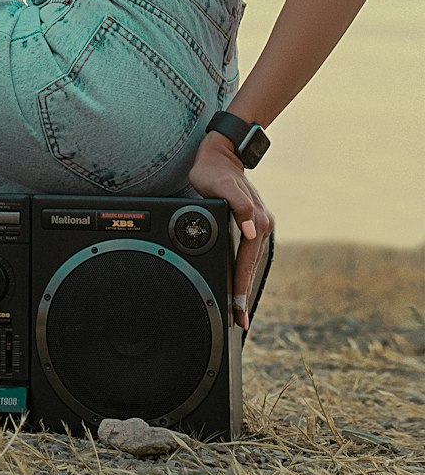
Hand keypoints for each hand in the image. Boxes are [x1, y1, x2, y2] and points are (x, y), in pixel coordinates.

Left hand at [188, 130, 273, 329]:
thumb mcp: (222, 185)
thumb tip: (250, 230)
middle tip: (238, 321)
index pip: (247, 263)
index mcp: (256, 222)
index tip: (239, 312)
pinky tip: (238, 283)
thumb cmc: (214, 170)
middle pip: (251, 267)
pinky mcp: (251, 223)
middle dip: (244, 294)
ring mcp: (257, 225)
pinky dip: (244, 270)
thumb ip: (239, 205)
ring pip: (251, 262)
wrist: (220, 153)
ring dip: (245, 285)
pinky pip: (248, 254)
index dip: (241, 289)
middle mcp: (260, 226)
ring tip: (238, 310)